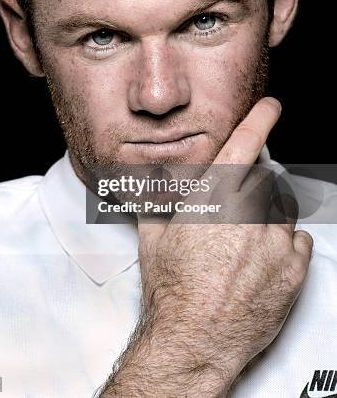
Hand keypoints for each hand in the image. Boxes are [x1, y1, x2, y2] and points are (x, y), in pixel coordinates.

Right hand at [136, 97, 312, 389]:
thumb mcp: (156, 236)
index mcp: (215, 199)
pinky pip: (297, 240)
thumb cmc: (172, 289)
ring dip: (267, 218)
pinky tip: (261, 260)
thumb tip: (148, 182)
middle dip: (250, 189)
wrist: (194, 340)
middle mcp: (249, 214)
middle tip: (233, 216)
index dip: (259, 119)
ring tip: (244, 244)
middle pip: (263, 180)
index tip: (270, 106)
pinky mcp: (293, 269)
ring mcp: (275, 242)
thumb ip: (158, 201)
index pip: (244, 145)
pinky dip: (284, 244)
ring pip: (281, 210)